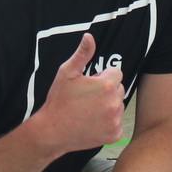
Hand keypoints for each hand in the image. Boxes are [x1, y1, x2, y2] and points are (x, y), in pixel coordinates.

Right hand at [35, 34, 124, 152]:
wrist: (52, 132)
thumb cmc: (59, 101)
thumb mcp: (67, 73)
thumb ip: (82, 54)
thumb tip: (89, 37)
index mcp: (106, 85)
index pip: (116, 73)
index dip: (102, 77)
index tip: (89, 84)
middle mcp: (115, 103)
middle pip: (118, 89)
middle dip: (106, 90)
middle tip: (87, 98)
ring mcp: (116, 120)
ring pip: (118, 106)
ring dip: (108, 106)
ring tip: (88, 111)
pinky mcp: (115, 135)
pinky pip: (117, 123)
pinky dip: (108, 123)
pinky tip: (92, 123)